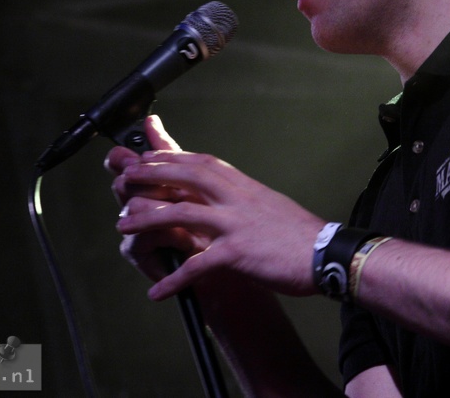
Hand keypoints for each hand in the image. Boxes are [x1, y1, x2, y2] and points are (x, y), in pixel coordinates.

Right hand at [105, 116, 204, 281]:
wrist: (228, 264)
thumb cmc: (214, 224)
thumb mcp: (198, 184)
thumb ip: (171, 153)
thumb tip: (151, 120)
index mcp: (151, 184)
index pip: (124, 163)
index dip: (123, 158)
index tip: (135, 156)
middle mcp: (137, 204)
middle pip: (124, 182)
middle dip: (150, 184)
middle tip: (174, 190)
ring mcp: (136, 229)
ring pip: (134, 207)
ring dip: (167, 213)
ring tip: (191, 220)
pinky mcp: (140, 254)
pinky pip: (144, 236)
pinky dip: (171, 237)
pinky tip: (189, 242)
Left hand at [113, 119, 325, 300]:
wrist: (326, 254)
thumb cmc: (299, 234)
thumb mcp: (268, 204)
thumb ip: (242, 198)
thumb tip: (224, 195)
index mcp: (244, 185)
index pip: (202, 162)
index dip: (171, 158)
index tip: (148, 157)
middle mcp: (238, 198)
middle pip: (187, 177)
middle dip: (152, 175)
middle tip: (125, 179)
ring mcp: (236, 224)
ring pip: (182, 215)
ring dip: (148, 221)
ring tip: (123, 228)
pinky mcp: (238, 253)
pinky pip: (197, 265)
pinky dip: (174, 279)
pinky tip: (157, 292)